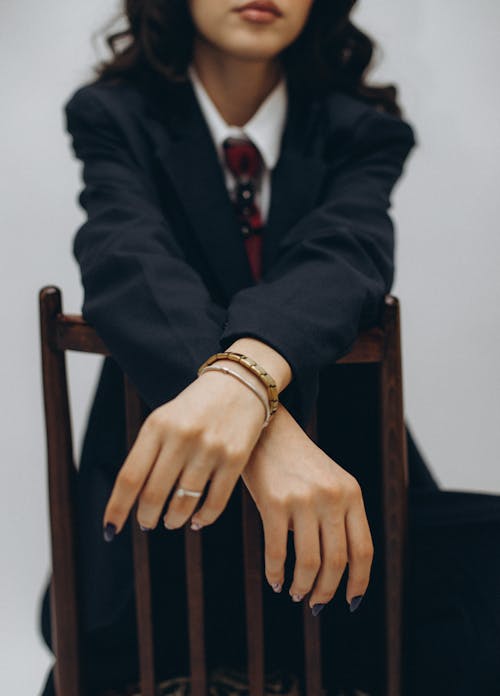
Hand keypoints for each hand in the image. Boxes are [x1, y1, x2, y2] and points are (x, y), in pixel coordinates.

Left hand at [102, 337, 290, 535]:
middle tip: (147, 524)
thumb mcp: (164, 419)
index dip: (117, 508)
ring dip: (173, 520)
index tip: (110, 530)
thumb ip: (148, 453)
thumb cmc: (196, 407)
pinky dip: (203, 518)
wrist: (240, 382)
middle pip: (154, 494)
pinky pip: (215, 502)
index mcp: (157, 425)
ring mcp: (210, 448)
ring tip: (171, 521)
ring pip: (184, 503)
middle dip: (146, 518)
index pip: (130, 477)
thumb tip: (134, 499)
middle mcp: (182, 436)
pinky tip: (197, 520)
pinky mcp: (235, 458)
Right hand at [241, 404, 373, 611]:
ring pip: (309, 561)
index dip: (359, 582)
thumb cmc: (297, 462)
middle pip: (337, 561)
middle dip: (327, 590)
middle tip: (316, 603)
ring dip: (303, 586)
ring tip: (295, 593)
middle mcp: (332, 497)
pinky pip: (277, 551)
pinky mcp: (274, 502)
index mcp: (351, 493)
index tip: (351, 601)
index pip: (363, 549)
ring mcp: (304, 499)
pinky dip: (276, 572)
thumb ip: (340, 516)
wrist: (267, 431)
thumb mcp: (330, 481)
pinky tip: (275, 580)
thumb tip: (338, 570)